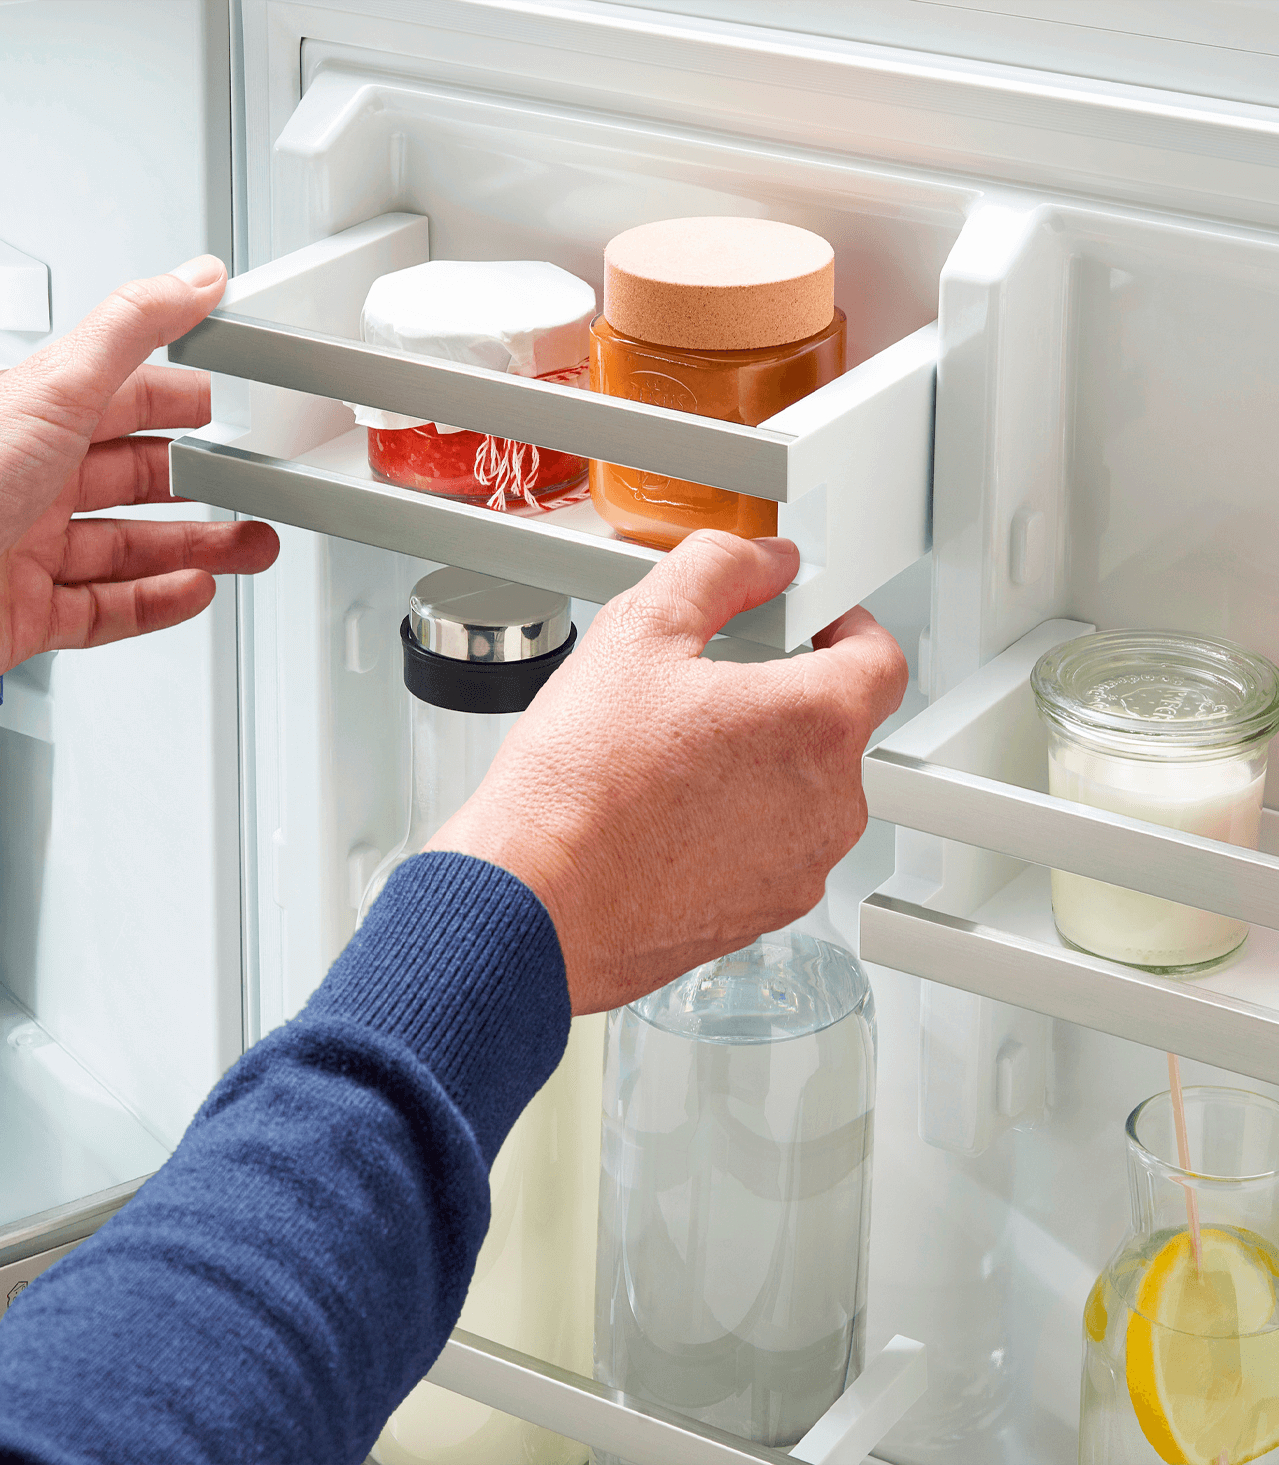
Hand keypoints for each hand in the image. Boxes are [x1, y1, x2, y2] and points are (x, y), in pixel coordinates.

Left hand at [0, 255, 278, 672]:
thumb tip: (195, 278)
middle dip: (204, 483)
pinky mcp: (26, 612)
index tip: (233, 405)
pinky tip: (196, 589)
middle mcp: (28, 481)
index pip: (122, 398)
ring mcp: (26, 549)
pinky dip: (158, 602)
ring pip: (131, 550)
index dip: (182, 399)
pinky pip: (107, 609)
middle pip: (134, 478)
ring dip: (201, 548)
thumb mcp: (56, 389)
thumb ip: (132, 330)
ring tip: (252, 546)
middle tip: (256, 486)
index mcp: (32, 419)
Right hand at [426, 531, 908, 1013]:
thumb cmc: (580, 784)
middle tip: (707, 686)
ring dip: (759, 764)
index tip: (808, 622)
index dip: (845, 626)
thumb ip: (718, 569)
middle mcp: (829, 803)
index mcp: (816, 723)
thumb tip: (763, 559)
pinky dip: (736, 826)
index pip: (879, 656)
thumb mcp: (639, 631)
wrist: (534, 902)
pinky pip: (771, 849)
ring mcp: (801, 866)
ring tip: (672, 756)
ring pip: (803, 791)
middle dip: (783, 696)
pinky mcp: (765, 913)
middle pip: (836, 725)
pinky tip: (666, 813)